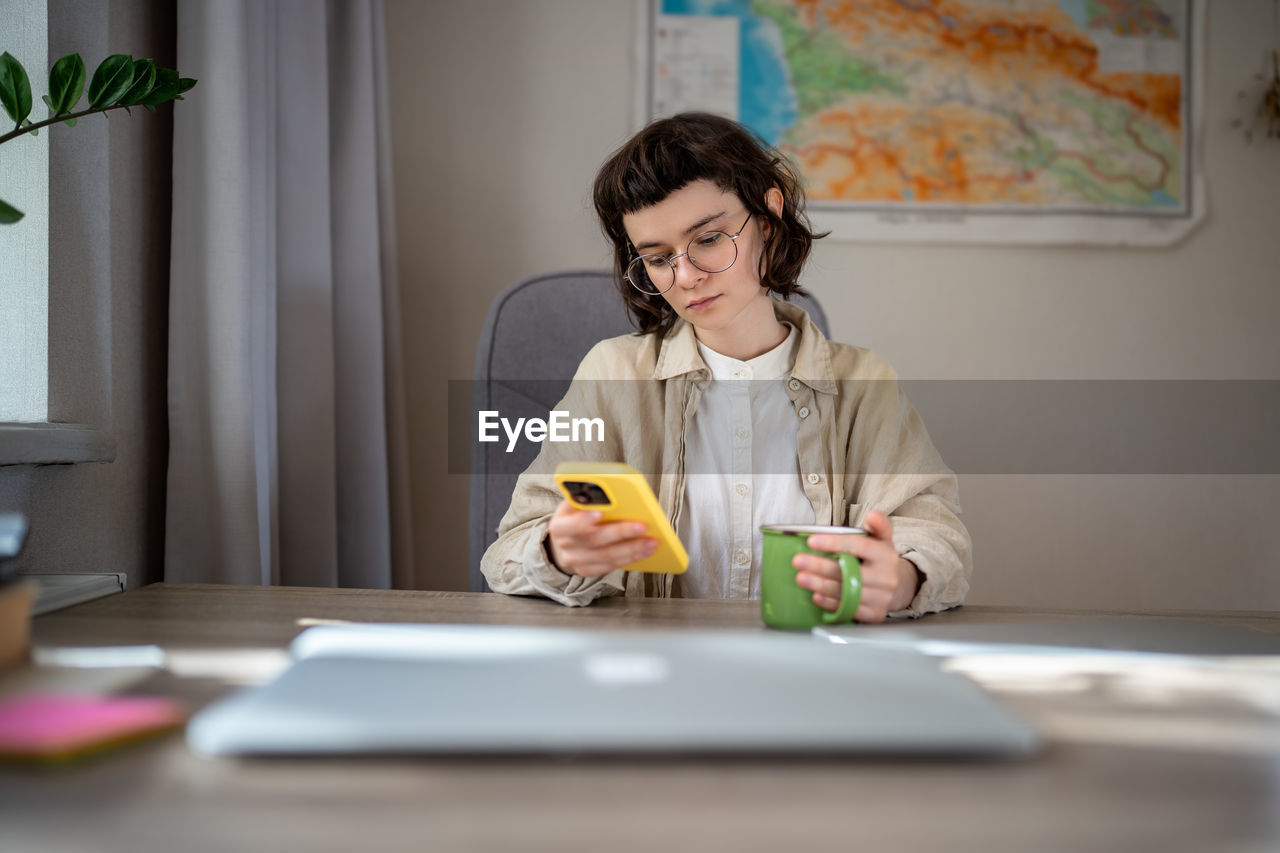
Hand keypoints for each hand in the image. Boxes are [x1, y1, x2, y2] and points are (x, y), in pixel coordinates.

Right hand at [546, 499, 657, 577]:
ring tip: (651, 542)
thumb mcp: (573, 504)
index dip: (583, 520)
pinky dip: (630, 558)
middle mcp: (566, 546)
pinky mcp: (588, 571)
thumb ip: (585, 498)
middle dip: (621, 533)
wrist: (565, 541)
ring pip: (607, 557)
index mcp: (559, 525)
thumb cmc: (574, 516)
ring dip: (632, 549)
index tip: (599, 513)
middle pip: (595, 541)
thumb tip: (607, 489)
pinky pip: (611, 566)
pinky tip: (645, 551)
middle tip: (642, 526)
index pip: (570, 525)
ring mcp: (576, 561)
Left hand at [791, 511, 921, 622]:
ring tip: (801, 578)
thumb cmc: (879, 558)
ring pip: (846, 592)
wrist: (897, 586)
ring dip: (820, 585)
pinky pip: (848, 609)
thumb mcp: (882, 539)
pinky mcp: (874, 614)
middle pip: (849, 571)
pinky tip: (816, 595)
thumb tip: (873, 514)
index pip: (858, 546)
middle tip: (797, 561)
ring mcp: (882, 598)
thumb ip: (877, 525)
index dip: (834, 543)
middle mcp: (887, 577)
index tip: (811, 541)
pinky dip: (830, 603)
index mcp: (886, 554)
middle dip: (820, 566)